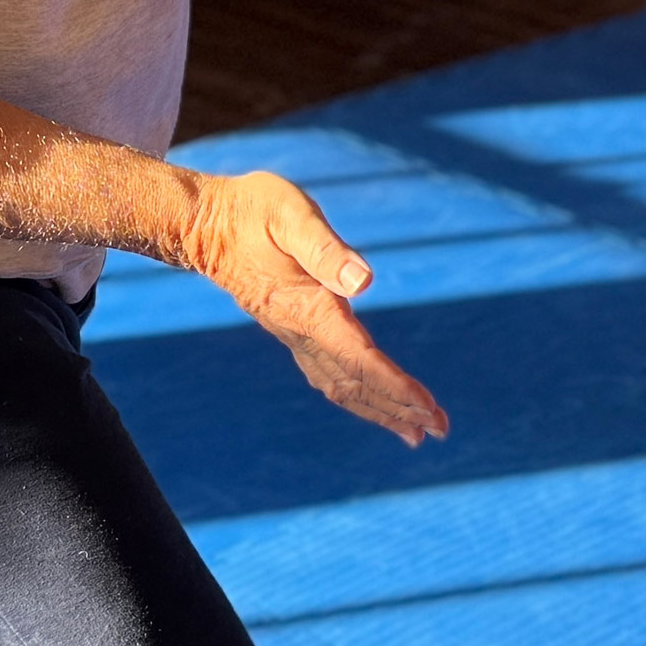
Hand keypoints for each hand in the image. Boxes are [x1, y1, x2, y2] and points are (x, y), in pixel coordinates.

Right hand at [179, 170, 447, 444]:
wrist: (204, 225)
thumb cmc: (252, 211)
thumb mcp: (290, 216)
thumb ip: (324, 249)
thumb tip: (364, 282)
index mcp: (308, 308)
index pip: (360, 359)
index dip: (396, 387)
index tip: (429, 409)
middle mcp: (301, 332)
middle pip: (356, 383)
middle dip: (399, 409)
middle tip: (440, 431)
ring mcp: (295, 336)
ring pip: (342, 387)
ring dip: (380, 411)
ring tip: (416, 434)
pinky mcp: (293, 331)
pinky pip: (329, 375)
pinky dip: (358, 396)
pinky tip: (373, 405)